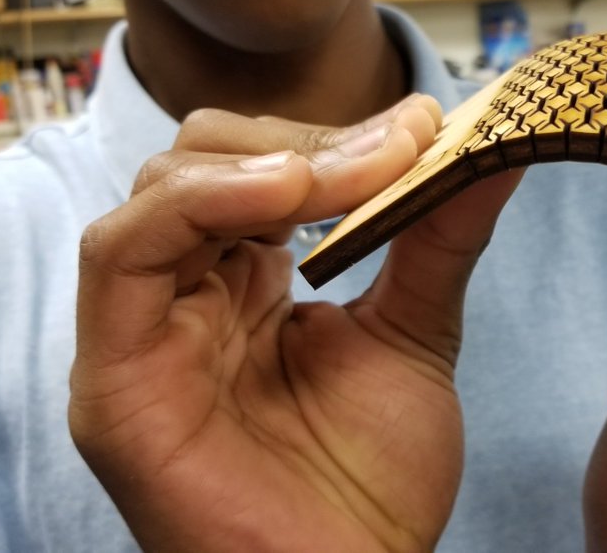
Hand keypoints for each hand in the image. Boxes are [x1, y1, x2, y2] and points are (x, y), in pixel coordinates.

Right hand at [70, 98, 521, 551]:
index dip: (335, 135)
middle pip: (204, 161)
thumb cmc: (370, 482)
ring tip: (352, 171)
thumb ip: (436, 235)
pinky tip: (285, 195)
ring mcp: (146, 336)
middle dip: (304, 140)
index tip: (421, 124)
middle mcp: (186, 299)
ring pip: (161, 191)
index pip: (259, 167)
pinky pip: (122, 254)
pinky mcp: (116, 377)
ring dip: (264, 163)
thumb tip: (491, 145)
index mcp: (243, 286)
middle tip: (394, 146)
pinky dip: (199, 204)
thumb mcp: (413, 332)